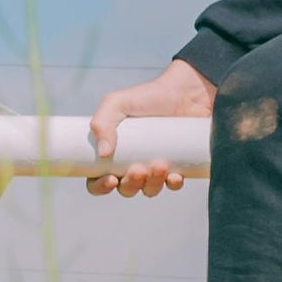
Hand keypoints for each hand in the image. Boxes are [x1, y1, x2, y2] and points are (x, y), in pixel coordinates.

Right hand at [86, 58, 214, 195]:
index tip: (110, 179)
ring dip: (152, 184)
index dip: (100, 187)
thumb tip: (104, 153)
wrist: (184, 91)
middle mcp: (131, 164)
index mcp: (112, 154)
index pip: (98, 181)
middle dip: (131, 185)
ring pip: (149, 190)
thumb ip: (102, 122)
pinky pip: (172, 185)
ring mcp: (154, 168)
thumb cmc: (148, 96)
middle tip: (139, 169)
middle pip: (126, 189)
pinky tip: (175, 176)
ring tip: (160, 164)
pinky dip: (173, 184)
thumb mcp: (117, 103)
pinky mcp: (177, 166)